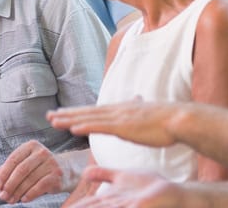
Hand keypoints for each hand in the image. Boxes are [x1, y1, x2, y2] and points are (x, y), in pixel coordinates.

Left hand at [0, 140, 73, 202]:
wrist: (66, 170)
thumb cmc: (40, 167)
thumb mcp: (26, 163)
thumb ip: (10, 168)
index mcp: (31, 146)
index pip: (13, 159)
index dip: (3, 173)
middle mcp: (41, 152)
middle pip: (21, 169)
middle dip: (9, 184)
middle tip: (2, 195)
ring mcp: (51, 163)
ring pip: (30, 179)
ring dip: (18, 192)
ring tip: (10, 200)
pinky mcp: (57, 175)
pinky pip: (40, 186)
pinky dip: (30, 194)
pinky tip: (23, 199)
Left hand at [47, 99, 185, 147]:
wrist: (178, 118)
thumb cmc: (166, 119)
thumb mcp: (147, 110)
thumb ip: (138, 106)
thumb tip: (137, 98)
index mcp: (121, 109)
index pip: (94, 111)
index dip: (77, 111)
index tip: (63, 113)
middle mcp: (116, 111)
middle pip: (86, 112)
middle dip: (66, 114)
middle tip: (48, 115)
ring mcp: (118, 118)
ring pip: (88, 119)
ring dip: (69, 120)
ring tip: (53, 122)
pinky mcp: (123, 127)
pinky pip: (100, 127)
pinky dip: (85, 127)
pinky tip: (73, 129)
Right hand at [68, 167, 183, 207]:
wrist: (175, 193)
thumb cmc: (151, 187)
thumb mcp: (122, 178)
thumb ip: (104, 175)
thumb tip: (85, 173)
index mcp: (112, 199)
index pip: (88, 204)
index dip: (75, 206)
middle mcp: (118, 205)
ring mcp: (128, 206)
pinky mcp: (139, 204)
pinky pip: (123, 207)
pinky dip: (112, 206)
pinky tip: (107, 204)